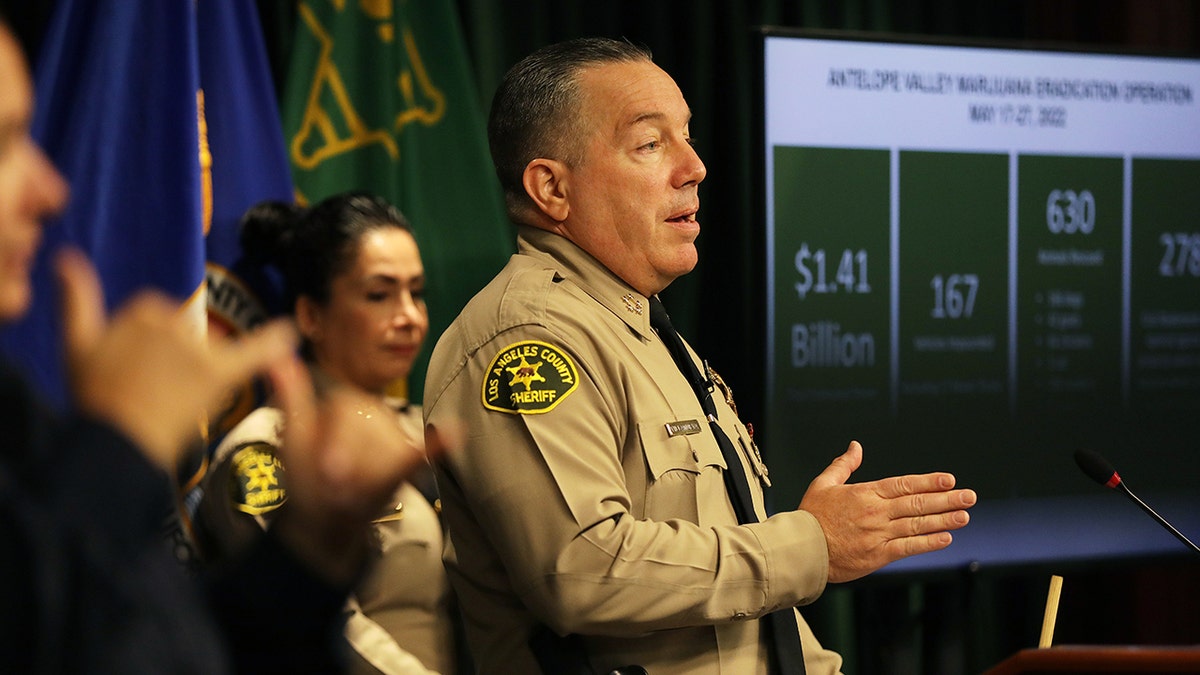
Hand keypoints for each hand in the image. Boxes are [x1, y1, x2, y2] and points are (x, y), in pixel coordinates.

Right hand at [56, 248, 296, 470]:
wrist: (116, 443)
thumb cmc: (96, 397)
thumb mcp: (76, 344)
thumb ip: (76, 299)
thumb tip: (66, 255)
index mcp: (143, 310)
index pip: (159, 316)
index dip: (149, 347)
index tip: (135, 371)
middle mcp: (172, 323)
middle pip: (188, 331)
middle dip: (175, 358)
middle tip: (152, 391)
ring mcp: (196, 348)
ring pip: (211, 348)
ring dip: (199, 369)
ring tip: (170, 400)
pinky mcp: (218, 374)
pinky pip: (255, 350)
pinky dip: (275, 341)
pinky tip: (292, 331)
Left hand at [265, 357, 451, 582]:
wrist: (321, 518)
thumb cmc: (305, 477)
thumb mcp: (294, 437)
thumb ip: (292, 396)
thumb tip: (275, 355)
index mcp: (344, 402)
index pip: (347, 409)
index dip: (338, 440)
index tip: (326, 470)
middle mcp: (373, 412)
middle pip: (369, 429)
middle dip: (351, 460)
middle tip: (335, 487)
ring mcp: (392, 436)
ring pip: (388, 451)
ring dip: (368, 477)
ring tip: (350, 495)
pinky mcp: (406, 460)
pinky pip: (421, 452)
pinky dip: (435, 445)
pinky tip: (452, 433)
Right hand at [798, 440, 976, 582]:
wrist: (802, 548)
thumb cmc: (810, 516)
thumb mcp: (824, 483)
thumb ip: (844, 465)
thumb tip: (856, 446)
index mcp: (865, 493)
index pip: (903, 484)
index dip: (928, 482)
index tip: (948, 479)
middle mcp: (876, 512)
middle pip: (917, 503)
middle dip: (946, 499)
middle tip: (969, 496)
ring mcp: (878, 534)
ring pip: (918, 525)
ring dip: (944, 520)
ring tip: (965, 515)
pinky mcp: (878, 555)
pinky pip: (908, 548)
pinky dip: (928, 543)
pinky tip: (945, 538)